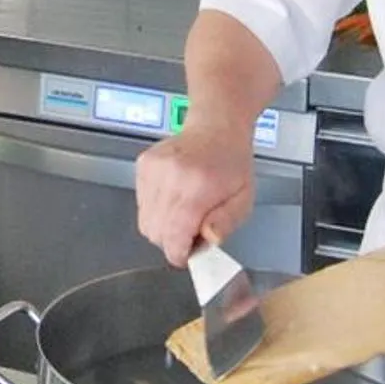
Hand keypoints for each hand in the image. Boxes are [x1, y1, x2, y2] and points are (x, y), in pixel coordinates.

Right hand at [136, 123, 255, 266]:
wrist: (215, 127)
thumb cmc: (232, 164)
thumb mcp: (243, 199)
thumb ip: (225, 223)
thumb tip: (207, 240)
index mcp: (197, 187)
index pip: (173, 235)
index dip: (179, 253)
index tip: (187, 256)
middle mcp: (169, 177)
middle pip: (155, 231)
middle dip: (171, 241)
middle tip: (191, 233)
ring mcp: (152, 169)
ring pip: (144, 220)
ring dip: (162, 226)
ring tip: (183, 214)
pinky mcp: (142, 166)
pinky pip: (141, 203)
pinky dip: (155, 209)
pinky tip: (173, 198)